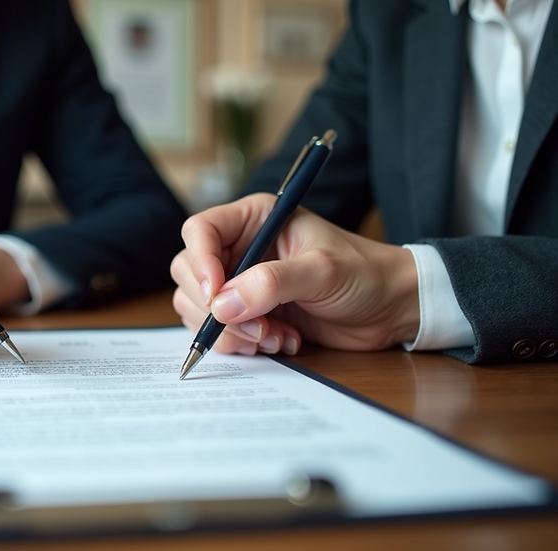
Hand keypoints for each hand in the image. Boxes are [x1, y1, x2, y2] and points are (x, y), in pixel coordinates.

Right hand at [170, 193, 419, 355]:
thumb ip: (271, 284)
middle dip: (216, 307)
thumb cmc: (365, 274)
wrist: (392, 309)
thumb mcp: (321, 271)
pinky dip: (243, 344)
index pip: (200, 231)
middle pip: (189, 273)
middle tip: (256, 326)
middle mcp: (239, 248)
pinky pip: (220, 332)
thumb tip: (222, 305)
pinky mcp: (247, 314)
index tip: (215, 296)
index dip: (200, 263)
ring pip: (199, 307)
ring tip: (276, 336)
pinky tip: (282, 341)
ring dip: (232, 331)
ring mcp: (240, 284)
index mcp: (254, 219)